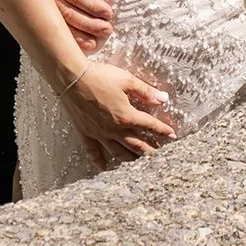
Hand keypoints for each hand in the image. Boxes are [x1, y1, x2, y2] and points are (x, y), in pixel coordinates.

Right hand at [27, 0, 113, 51]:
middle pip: (67, 13)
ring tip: (96, 41)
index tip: (108, 11)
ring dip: (78, 35)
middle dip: (89, 24)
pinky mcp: (34, 6)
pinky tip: (76, 45)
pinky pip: (48, 26)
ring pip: (58, 24)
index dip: (91, 4)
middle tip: (107, 29)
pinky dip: (64, 38)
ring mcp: (37, 0)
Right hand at [59, 59, 174, 170]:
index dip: (163, 130)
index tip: (173, 136)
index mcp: (127, 116)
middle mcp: (115, 129)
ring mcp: (100, 134)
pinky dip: (99, 161)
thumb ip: (145, 91)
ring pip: (119, 152)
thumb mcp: (126, 80)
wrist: (72, 78)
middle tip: (161, 157)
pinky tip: (103, 168)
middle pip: (137, 145)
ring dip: (131, 159)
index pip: (149, 125)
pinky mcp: (86, 133)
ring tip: (140, 164)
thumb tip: (163, 98)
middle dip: (150, 152)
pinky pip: (94, 151)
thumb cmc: (100, 76)